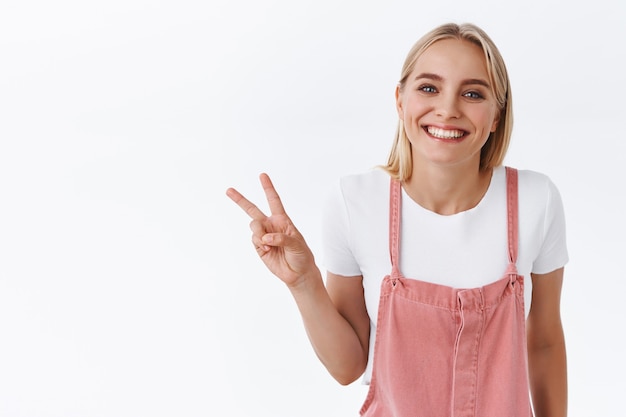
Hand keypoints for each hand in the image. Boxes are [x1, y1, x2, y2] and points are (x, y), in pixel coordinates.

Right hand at [226, 173, 315, 287]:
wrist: (297, 273)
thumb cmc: (301, 255)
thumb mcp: (297, 244)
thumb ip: (282, 238)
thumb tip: (266, 237)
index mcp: (282, 220)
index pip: (274, 200)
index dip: (267, 188)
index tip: (262, 175)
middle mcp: (270, 225)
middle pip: (252, 209)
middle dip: (240, 200)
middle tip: (228, 190)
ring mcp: (263, 235)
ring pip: (253, 226)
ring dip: (260, 233)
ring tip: (269, 243)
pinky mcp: (259, 247)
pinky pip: (254, 239)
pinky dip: (260, 243)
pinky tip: (268, 249)